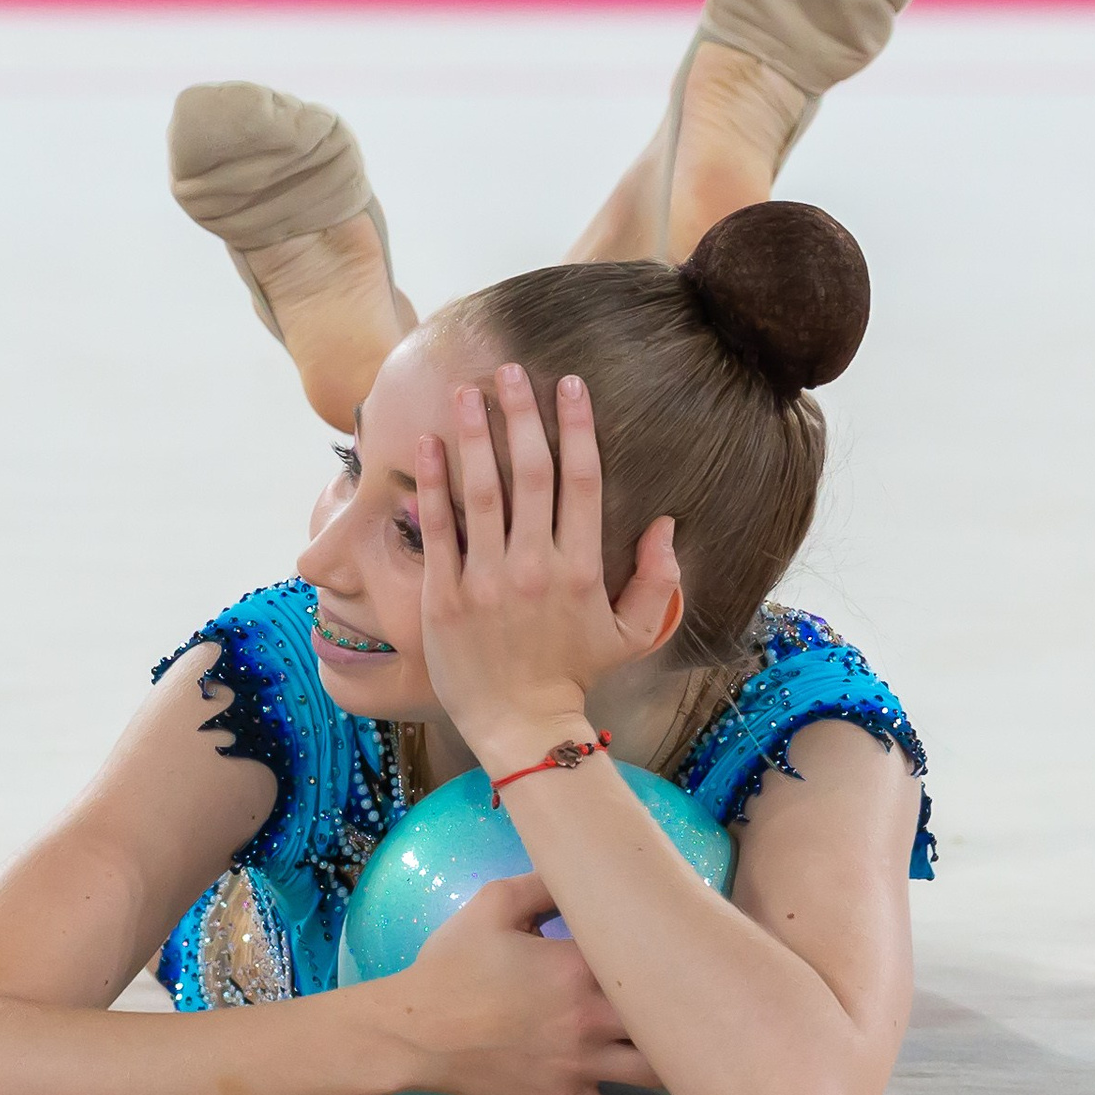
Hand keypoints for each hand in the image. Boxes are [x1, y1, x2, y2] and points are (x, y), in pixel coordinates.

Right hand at [389, 873, 669, 1094]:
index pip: (648, 956)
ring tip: (687, 1057)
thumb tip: (578, 872)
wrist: (415, 1031)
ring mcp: (581, 1064)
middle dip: (688, 1011)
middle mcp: (591, 1016)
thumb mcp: (492, 906)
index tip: (684, 948)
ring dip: (677, 1066)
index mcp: (578, 964)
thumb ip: (541, 884)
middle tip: (701, 1004)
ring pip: (656, 1073)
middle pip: (667, 1019)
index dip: (674, 952)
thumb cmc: (452, 966)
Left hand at [414, 365, 682, 776]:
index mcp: (582, 568)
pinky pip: (439, 528)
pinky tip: (426, 444)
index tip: (570, 383)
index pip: (583, 481)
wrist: (520, 724)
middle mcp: (536, 565)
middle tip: (510, 370)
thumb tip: (668, 525)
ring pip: (483, 491)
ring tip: (466, 390)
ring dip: (474, 434)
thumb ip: (658, 581)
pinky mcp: (446, 595)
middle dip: (522, 414)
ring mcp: (488, 578)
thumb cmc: (574, 674)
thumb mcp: (632, 635)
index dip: (578, 427)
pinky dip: (433, 484)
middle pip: (531, 472)